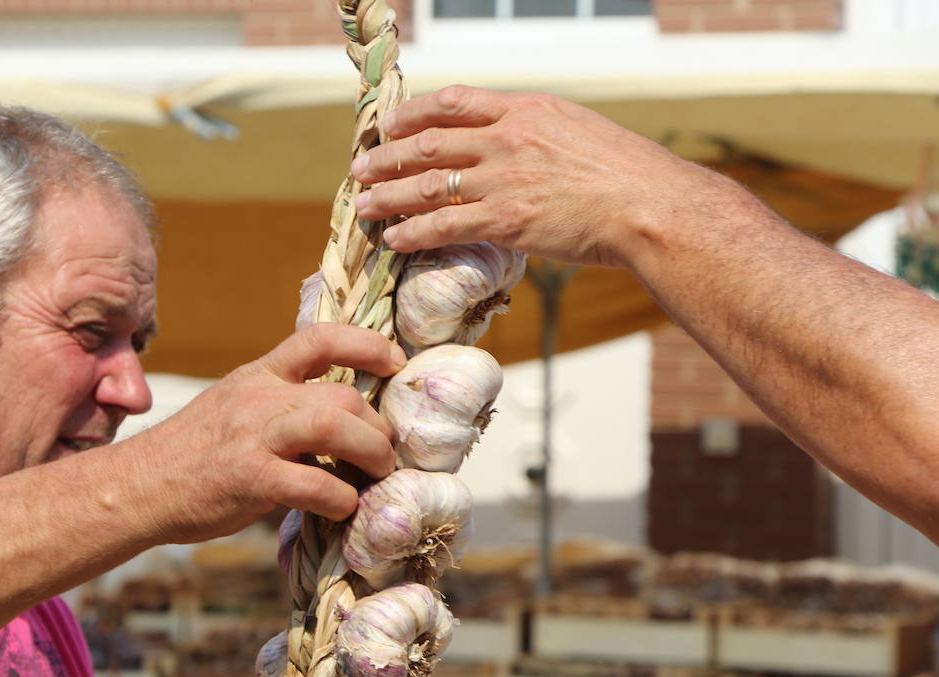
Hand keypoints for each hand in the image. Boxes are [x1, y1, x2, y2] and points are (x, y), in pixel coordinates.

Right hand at [126, 323, 405, 542]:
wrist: (137, 488)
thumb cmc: (191, 456)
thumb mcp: (233, 407)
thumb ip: (279, 404)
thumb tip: (339, 418)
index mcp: (258, 375)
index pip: (319, 338)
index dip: (367, 345)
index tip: (397, 362)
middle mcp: (259, 398)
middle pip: (342, 394)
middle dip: (378, 426)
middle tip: (385, 453)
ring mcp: (255, 437)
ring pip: (335, 426)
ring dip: (371, 454)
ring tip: (377, 475)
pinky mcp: (252, 480)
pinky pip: (316, 485)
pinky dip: (342, 500)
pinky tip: (342, 509)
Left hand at [350, 85, 722, 268]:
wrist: (649, 205)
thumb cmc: (625, 174)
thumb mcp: (577, 131)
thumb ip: (537, 135)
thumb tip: (514, 146)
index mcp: (525, 109)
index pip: (454, 102)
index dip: (414, 114)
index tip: (390, 125)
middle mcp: (508, 138)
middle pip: (429, 143)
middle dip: (388, 157)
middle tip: (361, 168)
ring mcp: (503, 179)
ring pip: (427, 185)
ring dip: (389, 197)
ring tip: (363, 207)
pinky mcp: (506, 220)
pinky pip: (444, 225)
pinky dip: (413, 232)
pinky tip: (394, 240)